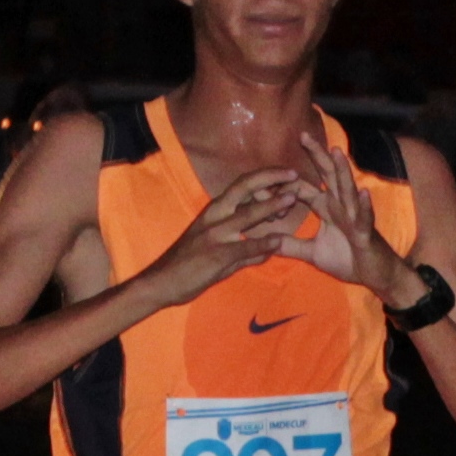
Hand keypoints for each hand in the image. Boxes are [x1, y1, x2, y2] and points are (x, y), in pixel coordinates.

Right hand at [148, 167, 304, 301]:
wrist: (161, 282)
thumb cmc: (187, 264)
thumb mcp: (217, 250)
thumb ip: (245, 249)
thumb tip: (269, 249)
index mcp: (215, 209)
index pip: (242, 184)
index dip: (265, 176)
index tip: (286, 173)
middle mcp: (215, 215)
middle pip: (244, 187)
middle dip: (270, 178)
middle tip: (294, 175)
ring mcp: (215, 234)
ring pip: (247, 214)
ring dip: (272, 205)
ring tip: (293, 199)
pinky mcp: (217, 255)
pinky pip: (245, 246)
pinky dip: (264, 243)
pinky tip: (280, 241)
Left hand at [278, 131, 414, 303]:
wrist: (375, 275)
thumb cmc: (347, 259)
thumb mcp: (313, 253)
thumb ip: (291, 246)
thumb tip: (268, 244)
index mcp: (327, 207)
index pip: (304, 188)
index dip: (286, 183)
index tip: (264, 180)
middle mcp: (340, 205)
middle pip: (328, 175)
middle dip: (317, 155)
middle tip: (302, 135)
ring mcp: (355, 216)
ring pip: (347, 189)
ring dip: (342, 170)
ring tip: (336, 151)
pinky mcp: (366, 232)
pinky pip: (365, 217)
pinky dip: (364, 205)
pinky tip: (363, 193)